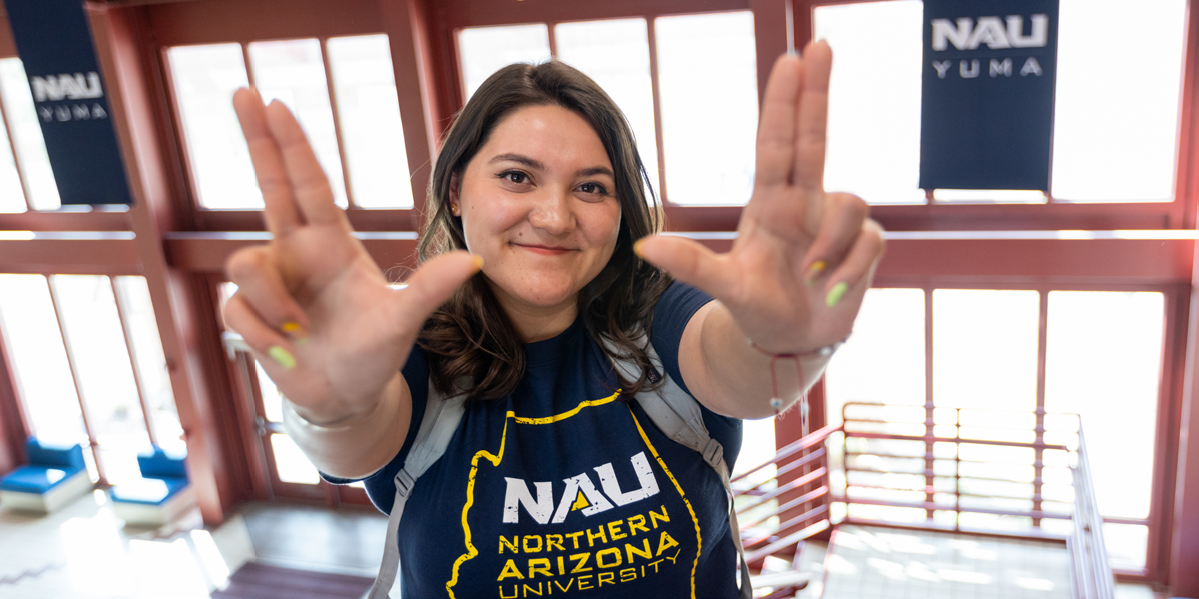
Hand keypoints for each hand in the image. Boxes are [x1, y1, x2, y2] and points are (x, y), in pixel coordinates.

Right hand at [223, 89, 479, 423]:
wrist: (347, 396)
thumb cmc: (375, 351)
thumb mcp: (405, 320)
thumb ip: (431, 289)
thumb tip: (474, 260)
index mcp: (332, 245)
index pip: (308, 183)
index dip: (291, 144)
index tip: (275, 102)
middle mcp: (296, 253)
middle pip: (269, 185)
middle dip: (254, 137)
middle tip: (240, 89)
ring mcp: (270, 282)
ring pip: (247, 263)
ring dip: (273, 300)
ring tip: (302, 330)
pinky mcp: (247, 313)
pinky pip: (237, 308)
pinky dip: (264, 333)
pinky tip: (287, 348)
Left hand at [635, 41, 883, 353]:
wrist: (790, 343)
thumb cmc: (756, 306)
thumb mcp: (723, 286)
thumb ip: (689, 266)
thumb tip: (643, 247)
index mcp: (771, 202)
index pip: (777, 143)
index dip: (785, 102)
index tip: (792, 59)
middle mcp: (805, 202)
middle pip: (815, 137)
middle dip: (818, 92)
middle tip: (821, 45)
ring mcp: (835, 223)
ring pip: (850, 205)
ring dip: (831, 244)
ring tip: (810, 278)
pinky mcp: (864, 247)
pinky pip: (868, 243)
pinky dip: (848, 271)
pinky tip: (828, 292)